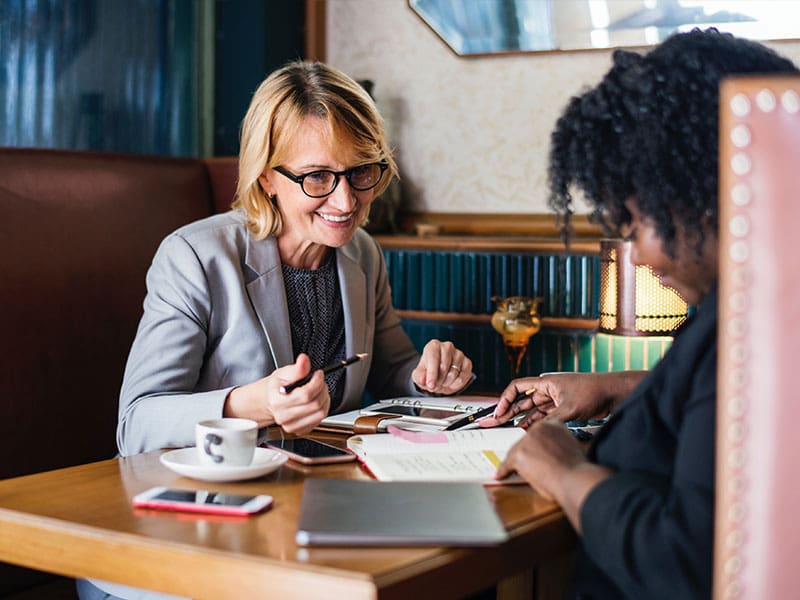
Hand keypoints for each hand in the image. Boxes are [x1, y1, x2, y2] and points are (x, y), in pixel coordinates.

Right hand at [223, 353, 329, 434]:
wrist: (269, 401)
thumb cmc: (276, 388)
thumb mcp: (283, 373)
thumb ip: (297, 368)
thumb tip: (304, 360)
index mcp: (278, 401)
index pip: (306, 394)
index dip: (317, 382)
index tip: (318, 374)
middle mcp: (284, 416)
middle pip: (315, 404)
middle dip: (322, 389)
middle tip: (319, 382)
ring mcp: (291, 426)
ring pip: (320, 413)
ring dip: (324, 399)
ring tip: (319, 391)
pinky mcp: (299, 430)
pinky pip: (319, 421)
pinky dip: (322, 409)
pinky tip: (315, 402)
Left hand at [411, 340, 472, 394]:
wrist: (438, 373)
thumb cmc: (428, 371)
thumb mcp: (419, 375)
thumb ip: (419, 377)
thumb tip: (423, 380)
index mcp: (433, 346)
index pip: (433, 358)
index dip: (432, 374)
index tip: (430, 385)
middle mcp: (447, 347)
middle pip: (444, 367)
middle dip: (438, 381)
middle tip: (434, 386)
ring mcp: (459, 354)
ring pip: (454, 373)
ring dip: (447, 383)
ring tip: (442, 384)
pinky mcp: (467, 362)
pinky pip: (464, 376)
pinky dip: (457, 384)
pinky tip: (451, 384)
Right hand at [481, 371, 641, 427]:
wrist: (613, 393)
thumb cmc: (593, 392)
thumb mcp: (570, 408)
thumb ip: (551, 421)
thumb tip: (536, 432)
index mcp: (546, 383)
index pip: (517, 387)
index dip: (505, 399)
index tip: (499, 412)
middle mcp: (547, 390)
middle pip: (521, 400)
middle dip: (506, 411)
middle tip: (493, 422)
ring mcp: (555, 399)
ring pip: (531, 409)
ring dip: (519, 418)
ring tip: (506, 428)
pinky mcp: (562, 408)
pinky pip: (542, 416)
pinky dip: (534, 422)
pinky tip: (526, 430)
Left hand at [495, 419, 611, 530]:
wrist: (575, 478)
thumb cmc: (577, 469)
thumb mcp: (571, 448)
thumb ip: (558, 445)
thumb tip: (549, 453)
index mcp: (553, 424)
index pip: (536, 434)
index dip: (533, 446)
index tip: (532, 453)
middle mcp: (539, 428)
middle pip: (523, 441)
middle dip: (524, 454)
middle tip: (526, 465)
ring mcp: (527, 440)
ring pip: (514, 452)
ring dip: (515, 463)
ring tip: (517, 472)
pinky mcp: (519, 454)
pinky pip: (507, 465)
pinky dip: (503, 471)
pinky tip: (501, 475)